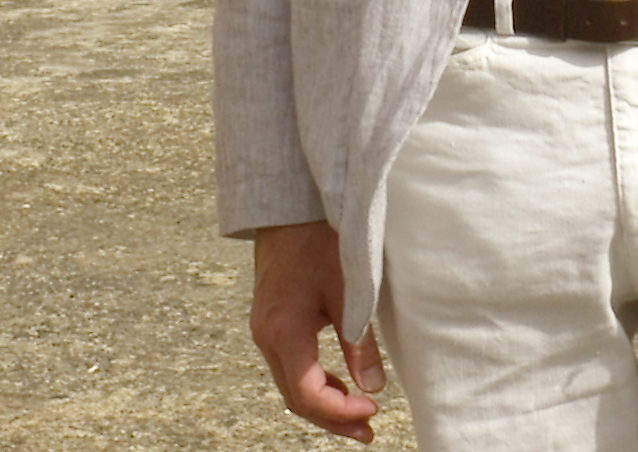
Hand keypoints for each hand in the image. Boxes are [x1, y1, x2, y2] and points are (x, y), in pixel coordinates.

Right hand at [249, 219, 383, 440]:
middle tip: (369, 432)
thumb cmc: (319, 239)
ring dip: (323, 405)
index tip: (373, 411)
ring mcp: (264, 331)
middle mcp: (266, 337)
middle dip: (333, 419)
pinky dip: (313, 383)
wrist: (289, 207)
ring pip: (290, 386)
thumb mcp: (349, 290)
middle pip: (296, 398)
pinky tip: (340, 384)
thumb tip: (373, 388)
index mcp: (284, 331)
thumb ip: (359, 342)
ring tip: (359, 418)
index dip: (341, 411)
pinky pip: (289, 367)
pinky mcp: (270, 323)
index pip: (308, 393)